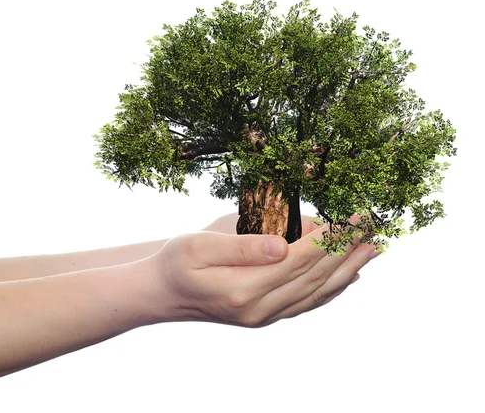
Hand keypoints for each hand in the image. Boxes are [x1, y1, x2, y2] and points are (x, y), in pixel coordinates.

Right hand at [152, 216, 377, 327]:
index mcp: (244, 289)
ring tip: (373, 249)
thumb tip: (284, 244)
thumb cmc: (176, 261)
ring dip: (348, 270)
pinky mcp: (264, 317)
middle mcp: (260, 309)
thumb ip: (242, 246)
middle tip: (374, 226)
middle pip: (315, 276)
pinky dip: (331, 289)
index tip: (354, 217)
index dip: (331, 238)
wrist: (161, 294)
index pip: (300, 259)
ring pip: (317, 293)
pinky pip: (307, 303)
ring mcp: (264, 317)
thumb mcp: (198, 245)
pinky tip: (348, 278)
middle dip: (348, 250)